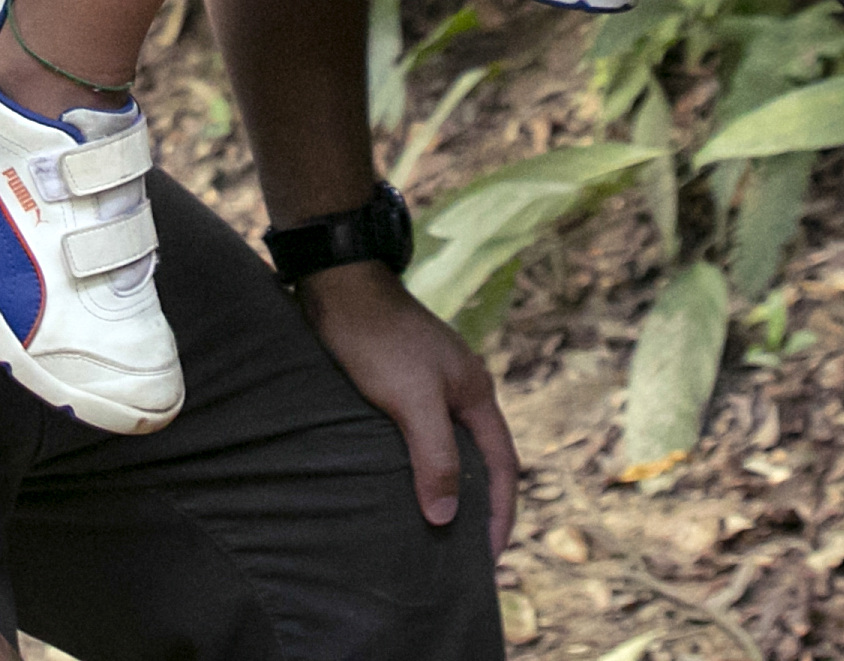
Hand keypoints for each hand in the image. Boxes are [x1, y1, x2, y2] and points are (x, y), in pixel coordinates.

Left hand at [295, 259, 521, 553]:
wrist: (340, 285)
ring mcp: (435, 385)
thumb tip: (446, 517)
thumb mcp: (412, 401)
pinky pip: (425, 437)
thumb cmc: (378, 340)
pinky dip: (423, 467)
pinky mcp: (405, 383)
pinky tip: (404, 485)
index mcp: (477, 394)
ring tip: (436, 531)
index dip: (499, 514)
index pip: (504, 467)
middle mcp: (463, 391)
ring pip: (453, 449)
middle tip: (466, 556)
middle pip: (483, 461)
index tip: (489, 559)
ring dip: (450, 488)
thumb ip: (435, 456)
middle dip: (480, 507)